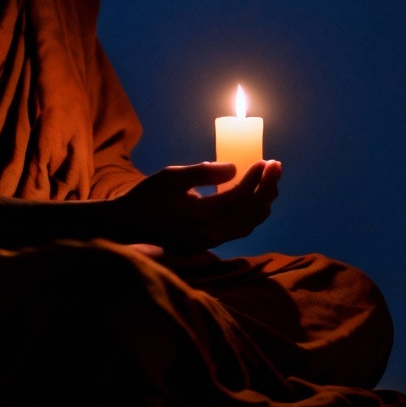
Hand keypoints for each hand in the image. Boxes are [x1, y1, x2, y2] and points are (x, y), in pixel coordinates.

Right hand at [114, 160, 280, 253]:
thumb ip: (204, 172)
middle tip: (277, 167)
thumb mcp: (172, 176)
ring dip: (263, 203)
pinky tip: (254, 202)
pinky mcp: (207, 245)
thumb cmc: (147, 196)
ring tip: (271, 183)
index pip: (241, 195)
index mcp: (202, 215)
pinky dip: (251, 215)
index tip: (265, 161)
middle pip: (251, 212)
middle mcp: (211, 233)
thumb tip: (234, 168)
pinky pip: (239, 231)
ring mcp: (210, 242)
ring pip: (249, 225)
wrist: (128, 226)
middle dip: (268, 188)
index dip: (256, 178)